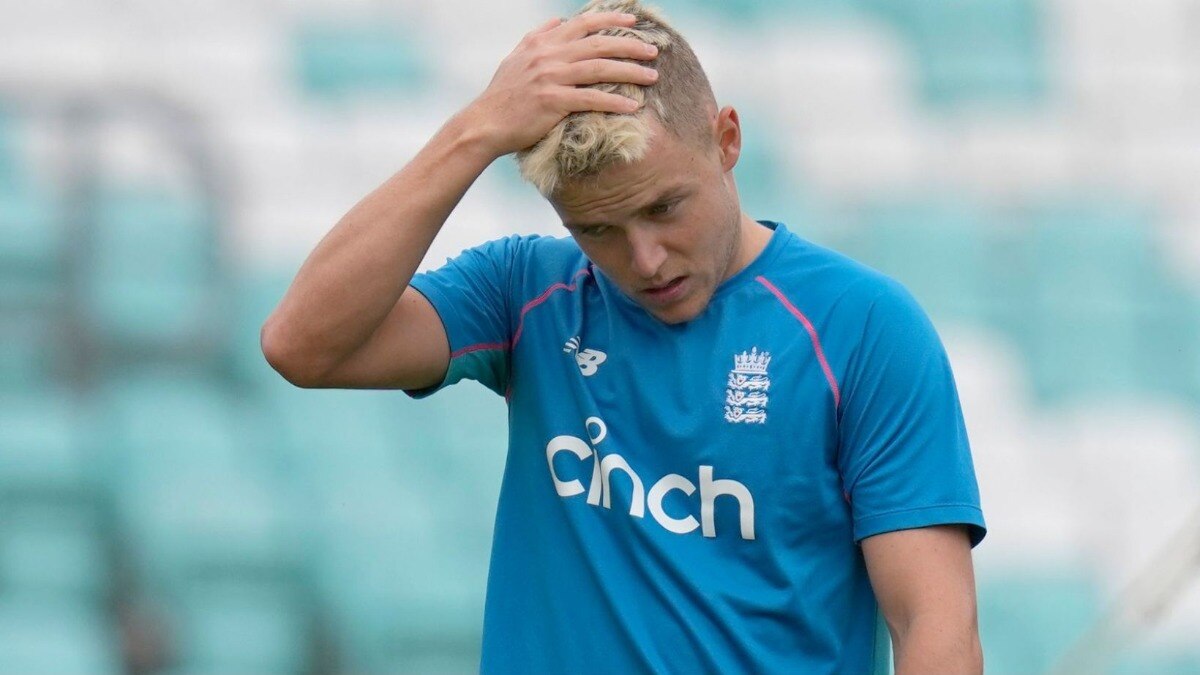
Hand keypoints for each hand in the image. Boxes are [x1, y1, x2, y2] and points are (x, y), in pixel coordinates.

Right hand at [463, 11, 659, 157]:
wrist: (485, 123)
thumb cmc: (502, 94)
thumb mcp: (516, 56)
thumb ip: (538, 36)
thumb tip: (558, 20)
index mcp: (543, 42)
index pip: (583, 23)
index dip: (611, 18)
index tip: (634, 19)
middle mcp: (548, 55)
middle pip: (599, 43)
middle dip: (630, 44)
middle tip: (653, 50)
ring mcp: (551, 77)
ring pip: (600, 68)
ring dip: (630, 71)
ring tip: (652, 77)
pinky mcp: (552, 102)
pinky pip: (591, 98)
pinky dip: (614, 101)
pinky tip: (632, 106)